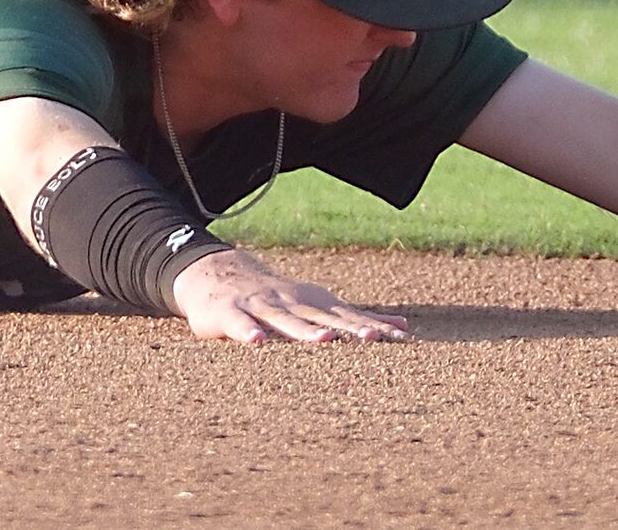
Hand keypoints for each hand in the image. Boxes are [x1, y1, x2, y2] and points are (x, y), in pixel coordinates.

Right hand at [169, 247, 409, 344]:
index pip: (348, 317)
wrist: (214, 274)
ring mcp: (261, 306)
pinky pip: (241, 324)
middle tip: (373, 339)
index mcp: (312, 302)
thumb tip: (403, 327)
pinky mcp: (230, 313)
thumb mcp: (316, 304)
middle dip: (347, 328)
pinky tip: (258, 343)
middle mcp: (290, 302)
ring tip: (325, 341)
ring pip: (285, 320)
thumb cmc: (273, 298)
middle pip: (323, 317)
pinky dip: (249, 332)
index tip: (401, 340)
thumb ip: (355, 317)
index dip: (372, 327)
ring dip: (304, 330)